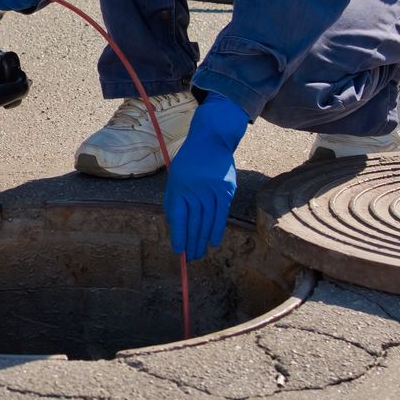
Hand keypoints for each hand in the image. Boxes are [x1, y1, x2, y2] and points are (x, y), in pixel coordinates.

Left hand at [162, 92, 249, 259]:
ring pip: (207, 221)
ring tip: (200, 254)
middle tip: (190, 258)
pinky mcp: (226, 190)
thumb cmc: (189, 162)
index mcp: (179, 188)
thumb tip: (174, 225)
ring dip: (203, 240)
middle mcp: (195, 191)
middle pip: (193, 223)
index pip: (178, 218)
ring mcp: (212, 191)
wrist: (211, 141)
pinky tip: (213, 241)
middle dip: (191, 243)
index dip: (179, 236)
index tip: (178, 251)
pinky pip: (221, 214)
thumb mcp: (175, 178)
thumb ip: (173, 201)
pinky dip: (217, 229)